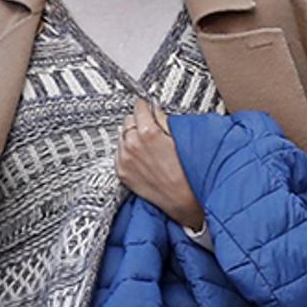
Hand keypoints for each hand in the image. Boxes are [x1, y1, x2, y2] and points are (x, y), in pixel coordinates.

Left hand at [116, 99, 204, 230]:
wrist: (182, 200)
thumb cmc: (186, 171)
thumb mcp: (178, 138)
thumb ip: (163, 119)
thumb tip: (155, 108)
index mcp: (147, 133)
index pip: (139, 107)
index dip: (145, 106)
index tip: (148, 107)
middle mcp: (132, 145)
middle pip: (128, 120)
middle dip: (138, 121)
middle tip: (150, 127)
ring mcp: (125, 159)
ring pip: (122, 136)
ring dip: (131, 136)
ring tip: (147, 145)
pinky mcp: (122, 172)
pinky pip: (119, 153)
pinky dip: (127, 151)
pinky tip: (142, 157)